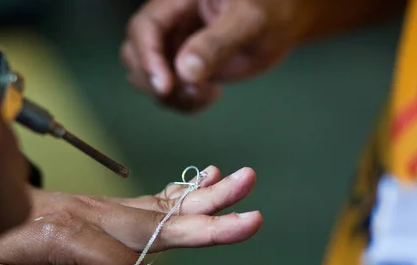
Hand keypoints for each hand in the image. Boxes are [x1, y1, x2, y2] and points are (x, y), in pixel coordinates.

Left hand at [0, 166, 260, 264]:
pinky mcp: (111, 206)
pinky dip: (184, 192)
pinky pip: (153, 201)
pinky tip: (210, 179)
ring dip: (208, 197)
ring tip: (246, 182)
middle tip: (252, 218)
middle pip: (159, 223)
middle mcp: (95, 215)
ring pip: (164, 206)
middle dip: (208, 224)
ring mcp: (106, 206)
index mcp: (69, 235)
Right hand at [122, 0, 303, 111]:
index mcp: (176, 0)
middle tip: (195, 91)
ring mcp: (171, 47)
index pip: (145, 27)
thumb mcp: (249, 21)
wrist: (280, 22)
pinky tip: (210, 95)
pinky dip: (182, 103)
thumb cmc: (270, 9)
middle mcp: (167, 22)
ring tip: (209, 94)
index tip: (165, 86)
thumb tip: (186, 71)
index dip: (149, 57)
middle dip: (158, 81)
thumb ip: (218, 42)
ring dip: (171, 97)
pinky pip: (166, 92)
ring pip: (146, 78)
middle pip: (135, 54)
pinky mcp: (179, 68)